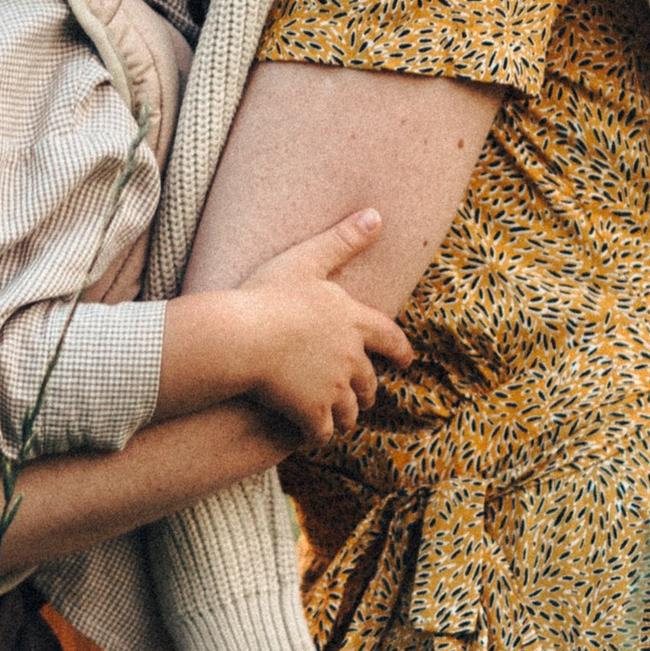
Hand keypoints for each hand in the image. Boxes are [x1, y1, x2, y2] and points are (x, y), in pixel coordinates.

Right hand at [227, 208, 414, 443]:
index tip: (407, 361)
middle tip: (365, 398)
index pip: (389, 337)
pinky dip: (319, 434)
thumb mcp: (307, 260)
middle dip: (368, 390)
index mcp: (353, 321)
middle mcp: (351, 357)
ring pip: (350, 410)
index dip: (399, 350)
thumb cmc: (267, 295)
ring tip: (338, 420)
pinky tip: (311, 435)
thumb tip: (377, 215)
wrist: (242, 337)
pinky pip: (323, 431)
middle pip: (369, 381)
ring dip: (346, 416)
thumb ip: (343, 240)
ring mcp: (333, 387)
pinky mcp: (312, 412)